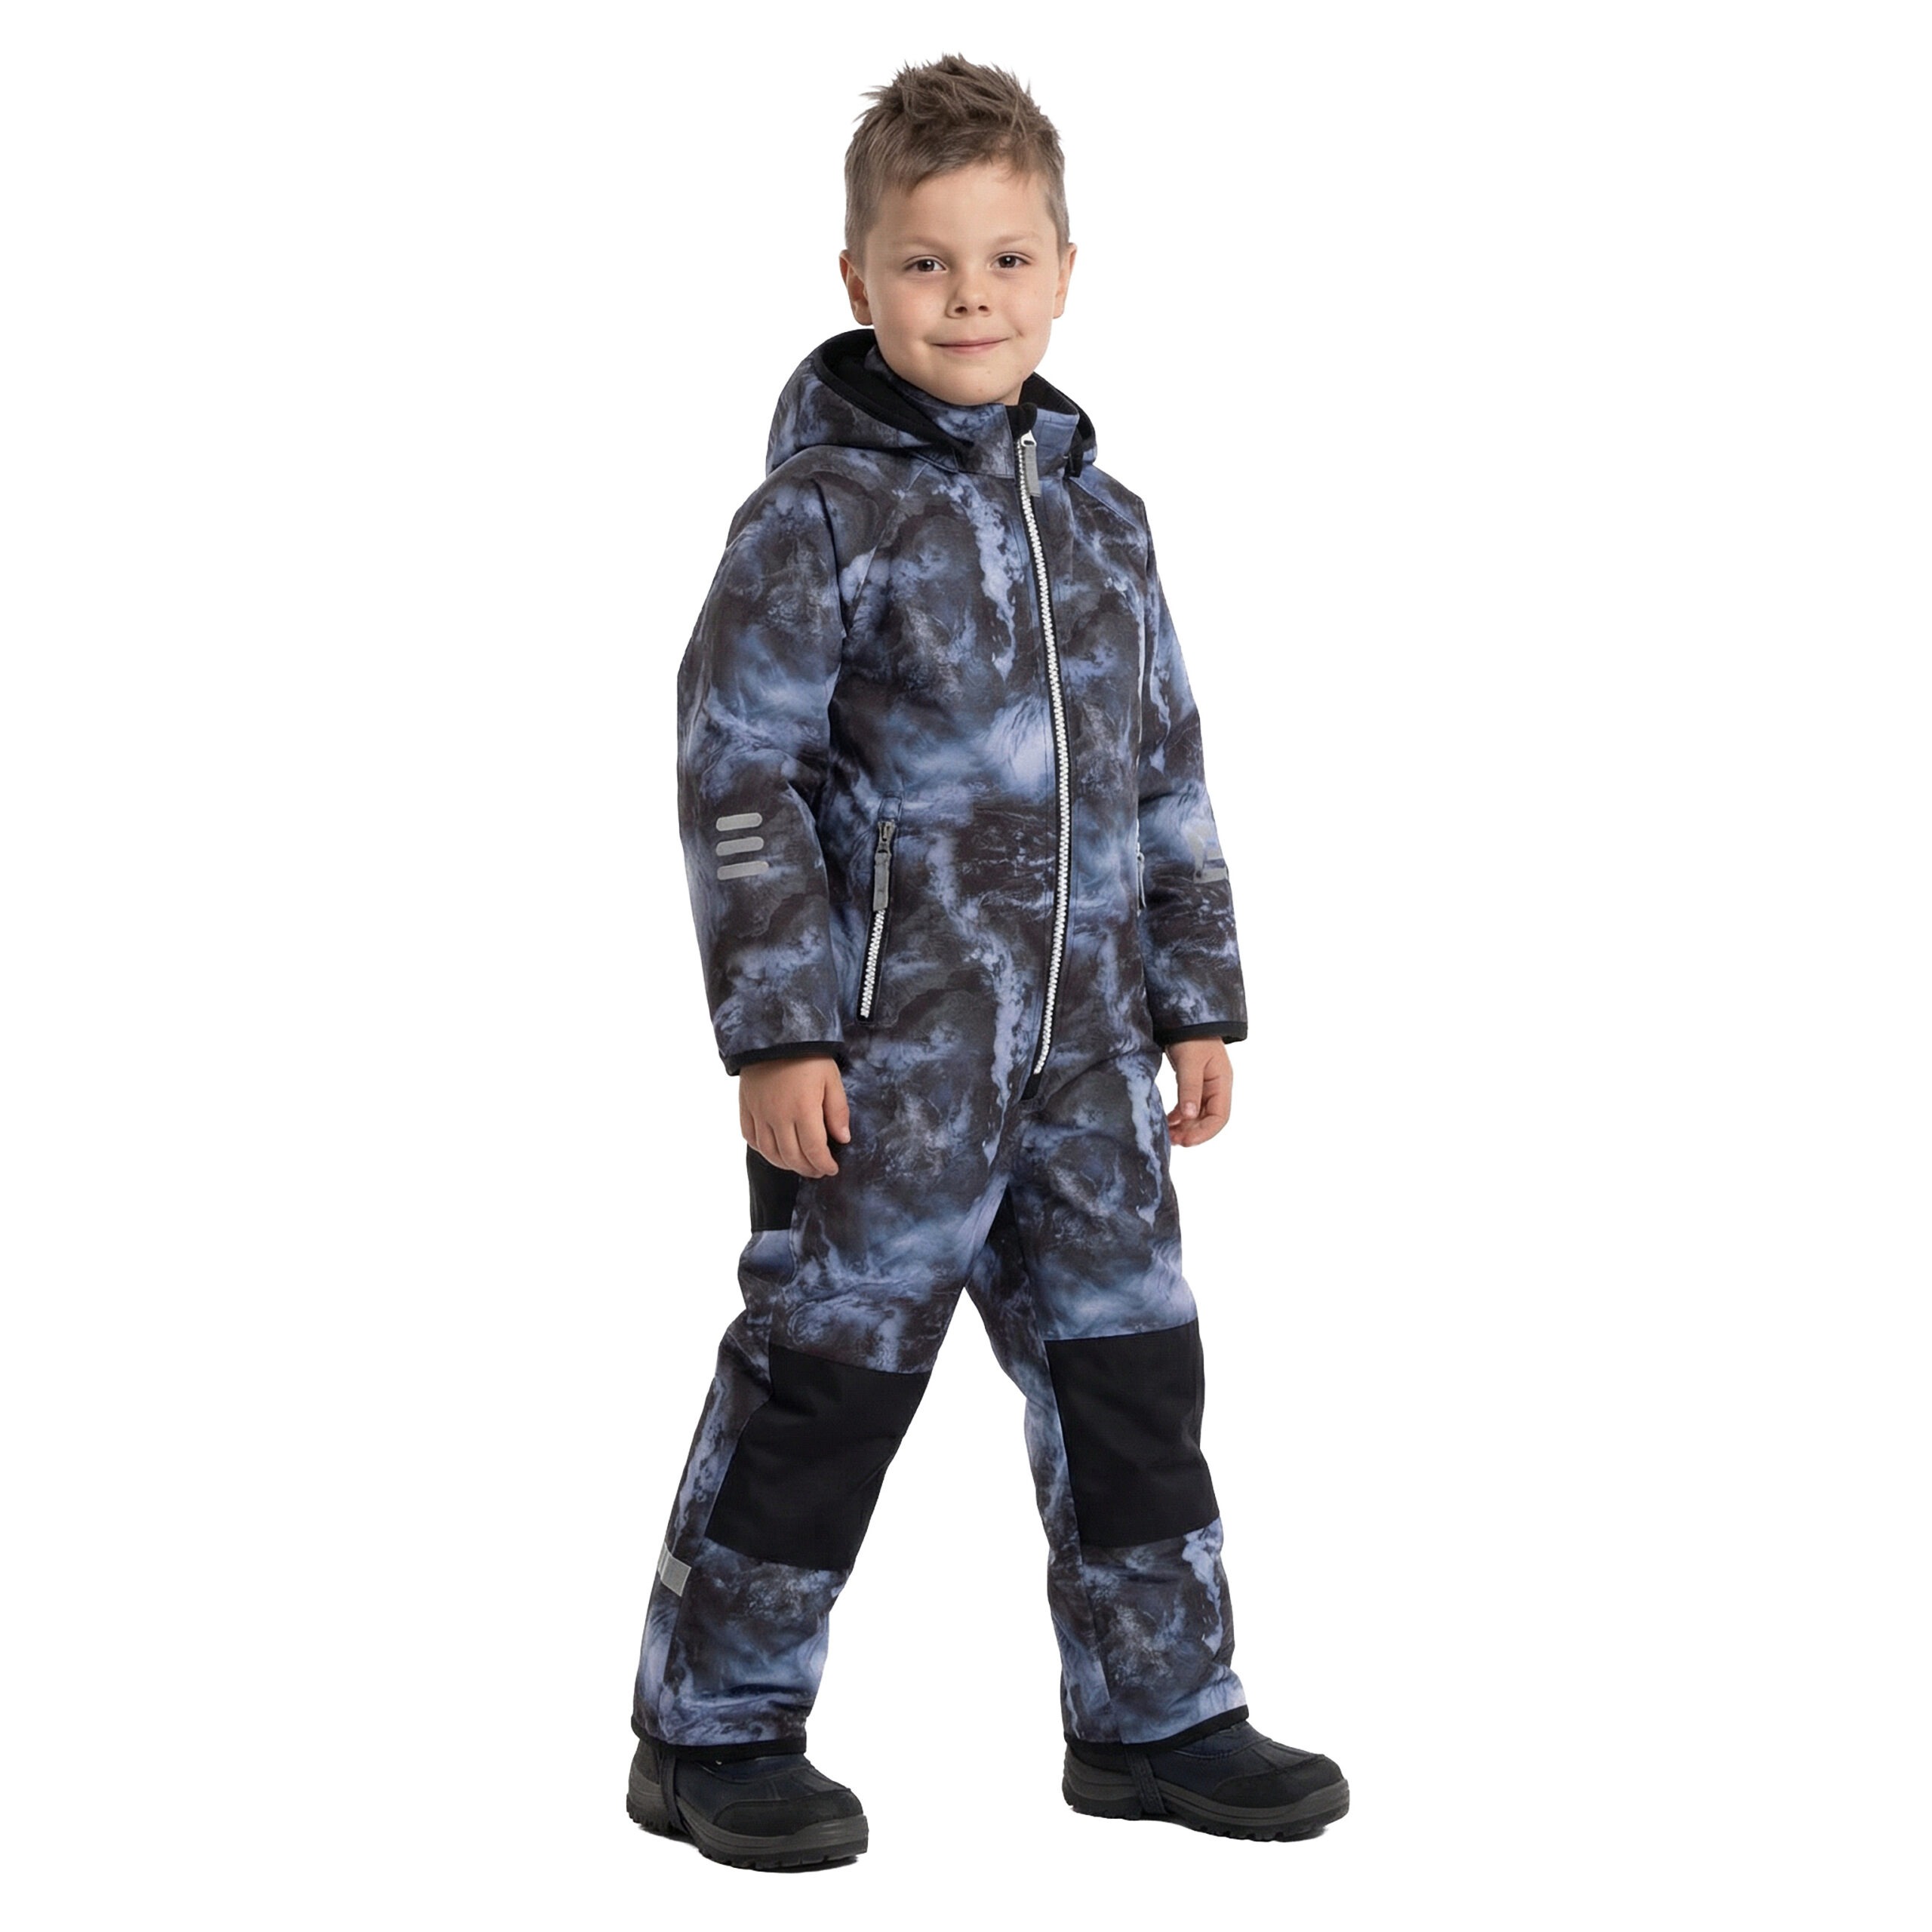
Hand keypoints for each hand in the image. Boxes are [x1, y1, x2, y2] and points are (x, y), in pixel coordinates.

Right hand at [739, 1055, 850, 1176]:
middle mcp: (778, 1116)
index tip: (832, 1169)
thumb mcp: (831, 1078)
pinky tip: (775, 1151)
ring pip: (770, 1152)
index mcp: (803, 1109)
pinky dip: (763, 1150)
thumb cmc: (808, 1054)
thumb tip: (843, 1139)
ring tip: (799, 1165)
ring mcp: (759, 1112)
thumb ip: (837, 1110)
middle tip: (818, 1171)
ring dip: (786, 1164)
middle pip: (791, 1156)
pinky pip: (750, 1137)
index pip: (814, 1150)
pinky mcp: (746, 1106)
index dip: (824, 1165)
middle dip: (807, 1169)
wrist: (774, 1033)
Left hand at [1165, 1038, 1231, 1146]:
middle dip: (1193, 1132)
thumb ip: (1189, 1088)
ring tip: (1168, 1135)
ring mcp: (1205, 1086)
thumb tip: (1189, 1117)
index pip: (1220, 1117)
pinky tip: (1168, 1122)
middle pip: (1208, 1119)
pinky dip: (1179, 1116)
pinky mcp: (1193, 1084)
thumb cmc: (1191, 1037)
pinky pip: (1189, 1106)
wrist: (1183, 1018)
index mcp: (1222, 1082)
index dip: (1205, 1133)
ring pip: (1198, 1115)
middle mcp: (1216, 1087)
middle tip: (1173, 1141)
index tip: (1187, 1142)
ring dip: (1185, 1127)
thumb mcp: (1190, 1062)